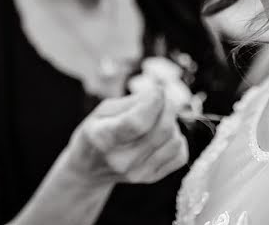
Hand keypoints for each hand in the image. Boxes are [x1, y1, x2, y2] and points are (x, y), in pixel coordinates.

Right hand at [62, 87, 188, 184]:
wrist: (89, 169)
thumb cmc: (95, 133)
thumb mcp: (102, 110)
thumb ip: (131, 102)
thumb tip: (159, 95)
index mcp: (103, 139)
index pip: (137, 122)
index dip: (154, 102)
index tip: (157, 90)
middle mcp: (121, 160)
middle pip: (161, 130)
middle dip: (168, 106)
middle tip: (163, 98)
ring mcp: (138, 173)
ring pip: (174, 142)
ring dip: (172, 123)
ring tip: (160, 117)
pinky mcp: (150, 178)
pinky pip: (179, 156)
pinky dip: (177, 141)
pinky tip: (164, 135)